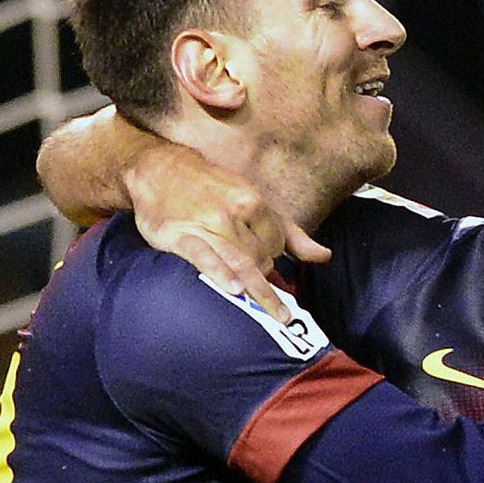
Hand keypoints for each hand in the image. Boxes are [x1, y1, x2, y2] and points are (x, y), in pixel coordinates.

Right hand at [127, 143, 330, 321]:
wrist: (160, 170)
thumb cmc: (212, 189)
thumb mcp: (254, 202)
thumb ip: (290, 233)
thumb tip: (324, 257)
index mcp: (253, 202)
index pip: (277, 245)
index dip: (273, 258)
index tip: (262, 263)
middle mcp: (233, 212)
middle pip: (261, 258)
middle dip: (262, 276)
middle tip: (255, 285)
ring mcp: (207, 225)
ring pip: (241, 262)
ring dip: (256, 287)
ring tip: (273, 312)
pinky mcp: (180, 236)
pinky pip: (205, 258)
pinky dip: (221, 274)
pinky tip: (234, 289)